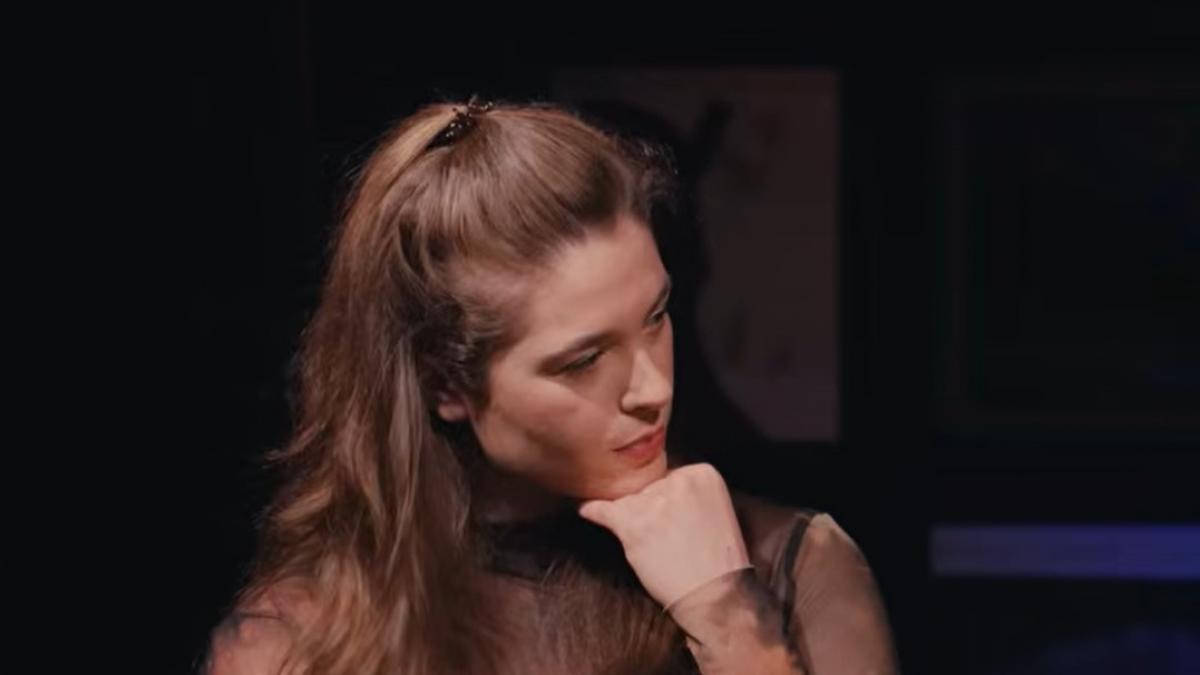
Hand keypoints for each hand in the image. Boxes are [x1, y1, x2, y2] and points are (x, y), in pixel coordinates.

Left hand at [577, 463, 751, 609]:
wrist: (715, 595)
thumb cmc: (717, 560)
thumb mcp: (716, 509)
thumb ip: (688, 493)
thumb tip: (651, 487)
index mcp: (703, 473)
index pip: (669, 476)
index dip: (667, 500)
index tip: (675, 519)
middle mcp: (678, 481)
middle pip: (647, 487)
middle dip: (650, 509)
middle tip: (665, 537)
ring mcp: (654, 502)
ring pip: (628, 501)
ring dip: (631, 520)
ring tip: (646, 541)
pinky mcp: (633, 525)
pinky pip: (602, 510)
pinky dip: (592, 510)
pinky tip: (584, 509)